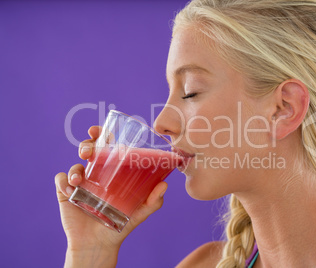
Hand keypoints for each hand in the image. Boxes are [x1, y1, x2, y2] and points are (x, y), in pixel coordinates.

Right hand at [55, 126, 167, 264]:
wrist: (99, 245)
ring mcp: (80, 182)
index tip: (98, 130)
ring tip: (80, 179)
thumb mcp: (139, 213)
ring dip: (76, 168)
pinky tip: (71, 191)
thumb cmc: (120, 224)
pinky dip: (64, 182)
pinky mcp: (66, 192)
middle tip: (88, 151)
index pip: (107, 147)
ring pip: (75, 165)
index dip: (101, 135)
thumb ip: (152, 201)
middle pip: (88, 150)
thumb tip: (164, 185)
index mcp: (112, 172)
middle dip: (86, 144)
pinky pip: (60, 180)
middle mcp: (96, 173)